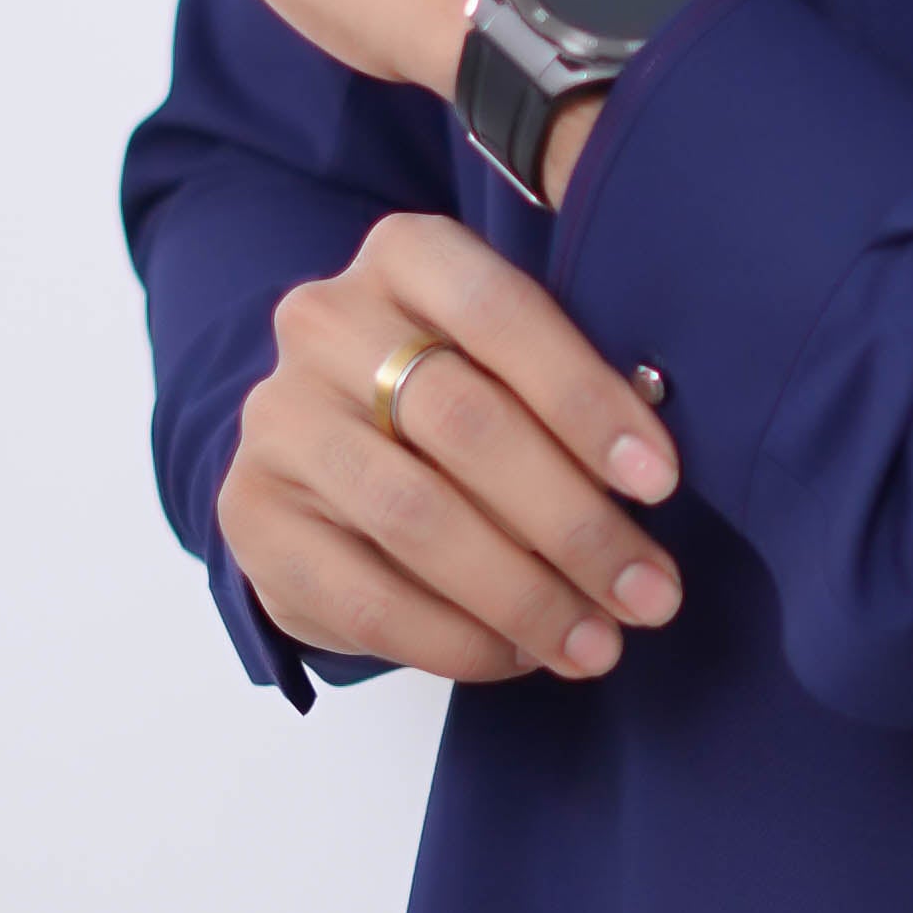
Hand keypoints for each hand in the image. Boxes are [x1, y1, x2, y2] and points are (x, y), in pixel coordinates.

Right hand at [220, 211, 683, 687]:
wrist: (323, 456)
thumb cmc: (457, 400)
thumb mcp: (509, 364)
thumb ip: (568, 394)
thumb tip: (649, 480)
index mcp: (405, 257)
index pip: (500, 312)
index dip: (586, 400)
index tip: (661, 483)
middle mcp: (326, 323)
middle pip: (465, 423)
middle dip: (574, 523)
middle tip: (649, 594)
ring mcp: (278, 420)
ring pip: (416, 517)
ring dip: (525, 595)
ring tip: (597, 644)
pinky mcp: (251, 516)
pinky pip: (366, 597)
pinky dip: (458, 639)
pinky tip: (520, 656)